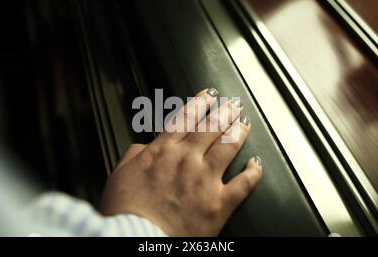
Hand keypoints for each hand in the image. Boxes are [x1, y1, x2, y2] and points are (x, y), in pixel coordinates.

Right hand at [100, 89, 262, 235]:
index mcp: (163, 151)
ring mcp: (205, 179)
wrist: (134, 238)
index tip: (207, 95)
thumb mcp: (120, 174)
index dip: (199, 103)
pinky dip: (253, 171)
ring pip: (229, 145)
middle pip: (212, 126)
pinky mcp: (219, 203)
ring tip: (244, 123)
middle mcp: (187, 159)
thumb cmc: (125, 210)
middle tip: (233, 104)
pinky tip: (256, 163)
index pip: (186, 118)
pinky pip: (244, 183)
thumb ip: (135, 154)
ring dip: (239, 131)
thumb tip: (145, 147)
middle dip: (225, 111)